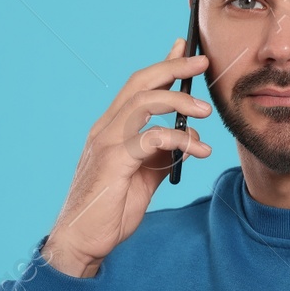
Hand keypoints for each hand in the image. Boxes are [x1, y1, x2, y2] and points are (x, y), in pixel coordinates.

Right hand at [41, 33, 212, 276]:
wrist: (83, 241)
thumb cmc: (111, 209)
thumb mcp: (144, 176)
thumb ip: (161, 153)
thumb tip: (188, 134)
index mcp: (111, 129)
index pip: (138, 86)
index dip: (163, 65)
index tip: (186, 49)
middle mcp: (106, 128)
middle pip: (140, 83)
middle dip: (173, 68)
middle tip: (202, 62)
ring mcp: (107, 143)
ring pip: (144, 103)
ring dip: (179, 101)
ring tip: (206, 111)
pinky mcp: (114, 161)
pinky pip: (149, 138)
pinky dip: (178, 139)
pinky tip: (198, 150)